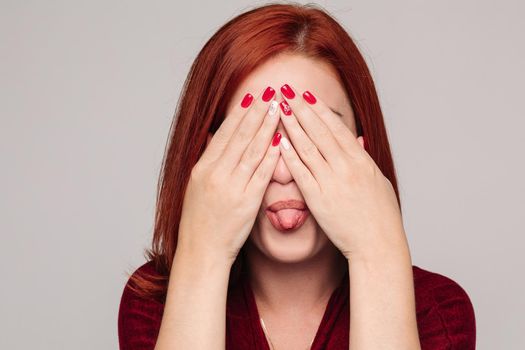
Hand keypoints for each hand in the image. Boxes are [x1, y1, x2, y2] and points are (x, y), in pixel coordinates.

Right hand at [177, 86, 281, 264]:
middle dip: (256, 112)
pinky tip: (282, 140)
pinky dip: (271, 156)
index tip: (252, 96)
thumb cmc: (201, 219)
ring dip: (266, 127)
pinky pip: (261, 174)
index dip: (240, 113)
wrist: (202, 250)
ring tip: (278, 108)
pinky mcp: (246, 201)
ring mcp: (231, 187)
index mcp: (203, 168)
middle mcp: (216, 174)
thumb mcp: (196, 185)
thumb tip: (212, 135)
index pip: (225, 133)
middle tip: (269, 92)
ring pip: (252, 150)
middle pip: (239, 137)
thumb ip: (207, 159)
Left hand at [277, 84, 406, 260]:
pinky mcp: (319, 199)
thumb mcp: (378, 182)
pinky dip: (290, 155)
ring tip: (279, 108)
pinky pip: (301, 172)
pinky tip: (279, 141)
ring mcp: (331, 182)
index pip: (336, 128)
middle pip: (319, 131)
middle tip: (286, 91)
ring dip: (292, 126)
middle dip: (301, 109)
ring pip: (307, 147)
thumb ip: (364, 159)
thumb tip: (358, 141)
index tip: (306, 94)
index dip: (319, 110)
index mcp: (361, 161)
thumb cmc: (381, 215)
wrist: (378, 244)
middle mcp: (346, 167)